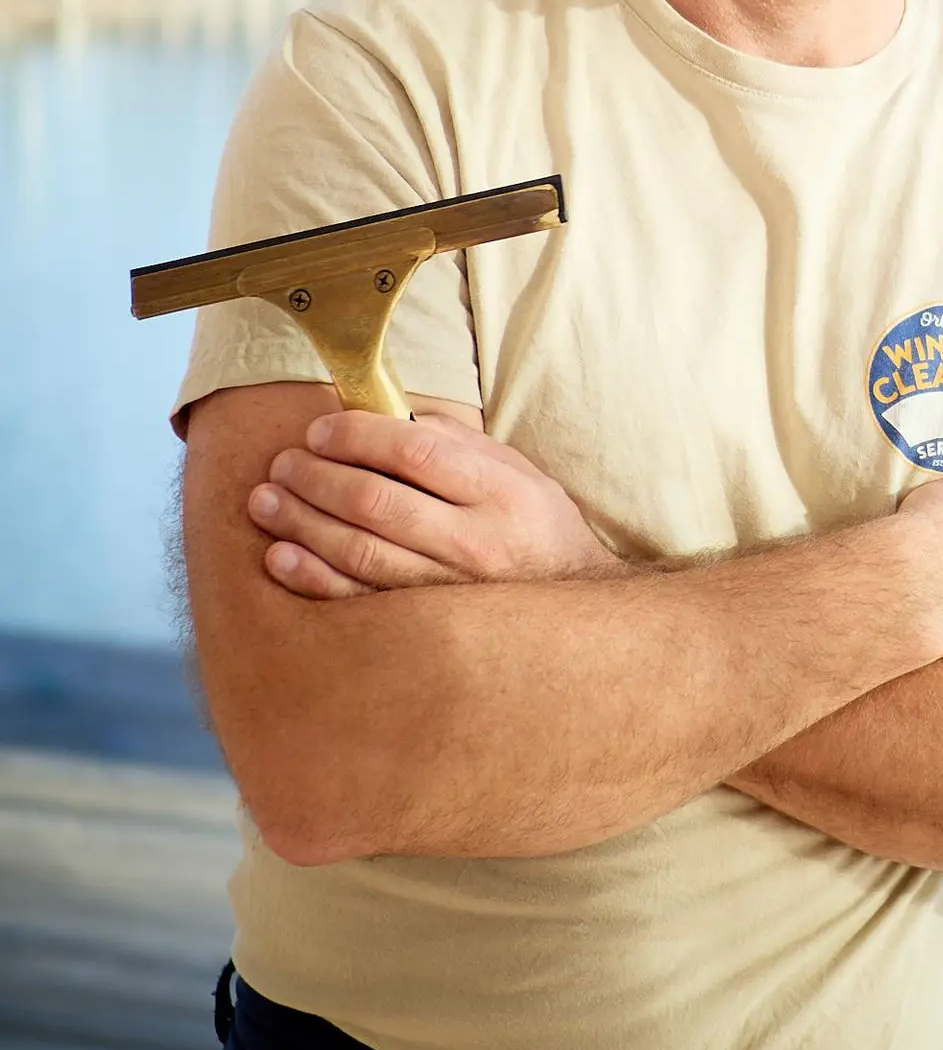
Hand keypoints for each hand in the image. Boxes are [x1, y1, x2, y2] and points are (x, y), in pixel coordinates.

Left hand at [248, 409, 626, 599]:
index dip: (357, 437)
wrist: (570, 625)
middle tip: (281, 464)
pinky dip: (314, 580)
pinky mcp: (428, 632)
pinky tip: (281, 558)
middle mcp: (476, 542)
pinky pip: (359, 603)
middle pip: (376, 501)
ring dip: (302, 523)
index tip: (319, 430)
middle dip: (317, 478)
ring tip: (265, 502)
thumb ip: (462, 444)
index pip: (416, 451)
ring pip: (360, 552)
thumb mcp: (520, 475)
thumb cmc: (537, 532)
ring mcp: (449, 593)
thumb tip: (392, 417)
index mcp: (500, 492)